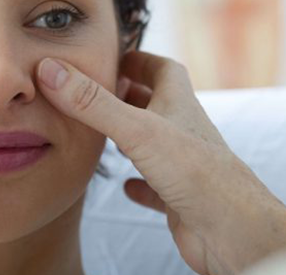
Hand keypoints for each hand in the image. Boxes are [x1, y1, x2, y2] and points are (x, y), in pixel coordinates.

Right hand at [37, 51, 285, 274]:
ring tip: (101, 134)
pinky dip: (139, 182)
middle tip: (96, 94)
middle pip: (156, 103)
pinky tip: (126, 186)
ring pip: (154, 143)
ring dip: (130, 136)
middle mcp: (182, 130)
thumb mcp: (137, 130)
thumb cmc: (196, 174)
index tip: (109, 56)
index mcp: (178, 104)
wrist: (233, 230)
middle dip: (127, 95)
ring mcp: (182, 164)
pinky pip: (156, 185)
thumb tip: (52, 70)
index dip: (137, 58)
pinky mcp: (180, 197)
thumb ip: (93, 103)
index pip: (161, 68)